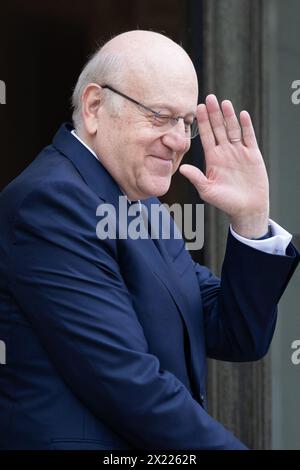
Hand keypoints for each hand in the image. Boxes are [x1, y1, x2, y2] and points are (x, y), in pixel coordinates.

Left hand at [179, 95, 268, 237]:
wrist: (247, 208)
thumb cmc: (225, 202)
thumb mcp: (207, 190)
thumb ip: (196, 178)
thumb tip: (181, 169)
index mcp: (213, 158)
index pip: (206, 136)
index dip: (202, 123)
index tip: (197, 108)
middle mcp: (225, 152)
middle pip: (218, 128)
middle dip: (214, 114)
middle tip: (209, 97)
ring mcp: (239, 152)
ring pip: (233, 130)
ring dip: (229, 116)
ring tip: (224, 102)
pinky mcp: (252, 155)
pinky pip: (249, 137)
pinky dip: (246, 126)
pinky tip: (242, 115)